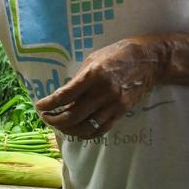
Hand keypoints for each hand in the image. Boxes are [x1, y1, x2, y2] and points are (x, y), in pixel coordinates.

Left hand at [34, 37, 166, 138]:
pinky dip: (86, 133)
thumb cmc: (116, 55)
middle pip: (72, 116)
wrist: (149, 61)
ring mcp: (113, 104)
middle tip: (46, 117)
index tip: (39, 106)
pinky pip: (101, 129)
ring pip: (86, 127)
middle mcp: (102, 92)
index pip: (64, 96)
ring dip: (68, 129)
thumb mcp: (93, 59)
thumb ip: (78, 78)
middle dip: (54, 120)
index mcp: (92, 75)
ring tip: (59, 125)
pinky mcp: (122, 112)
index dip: (48, 104)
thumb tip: (62, 94)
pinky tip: (77, 129)